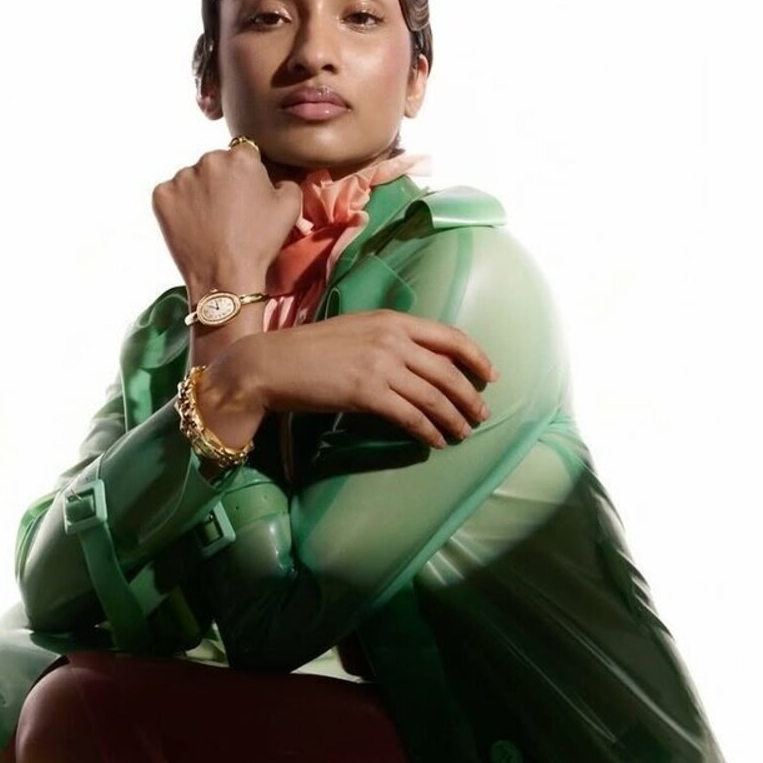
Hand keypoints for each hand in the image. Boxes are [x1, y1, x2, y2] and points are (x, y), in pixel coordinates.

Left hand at [152, 147, 302, 296]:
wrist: (225, 278)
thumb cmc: (258, 244)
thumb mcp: (290, 208)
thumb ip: (286, 180)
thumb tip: (274, 179)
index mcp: (241, 157)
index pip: (244, 154)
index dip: (247, 177)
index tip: (246, 197)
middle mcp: (208, 160)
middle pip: (216, 164)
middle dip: (222, 182)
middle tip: (229, 213)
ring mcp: (181, 178)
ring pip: (193, 179)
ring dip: (200, 194)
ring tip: (210, 223)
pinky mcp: (162, 196)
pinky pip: (171, 194)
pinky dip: (179, 207)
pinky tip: (193, 226)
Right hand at [209, 309, 496, 449]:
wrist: (273, 364)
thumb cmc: (310, 350)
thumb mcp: (355, 331)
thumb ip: (387, 339)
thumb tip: (415, 362)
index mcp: (392, 319)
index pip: (449, 336)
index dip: (475, 356)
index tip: (490, 375)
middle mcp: (392, 339)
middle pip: (447, 370)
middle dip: (469, 396)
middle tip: (481, 415)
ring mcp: (381, 365)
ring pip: (434, 395)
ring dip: (454, 418)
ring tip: (463, 433)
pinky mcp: (368, 392)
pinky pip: (411, 415)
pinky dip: (428, 431)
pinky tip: (436, 442)